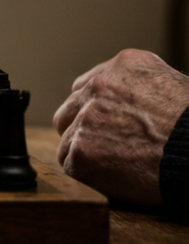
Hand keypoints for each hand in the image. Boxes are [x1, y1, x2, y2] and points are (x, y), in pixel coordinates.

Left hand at [53, 49, 188, 205]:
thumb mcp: (176, 87)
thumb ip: (141, 89)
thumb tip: (126, 103)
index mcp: (125, 65)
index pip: (89, 86)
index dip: (96, 109)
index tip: (108, 125)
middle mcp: (100, 85)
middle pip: (71, 109)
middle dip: (82, 127)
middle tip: (106, 148)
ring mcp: (87, 117)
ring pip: (68, 138)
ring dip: (85, 152)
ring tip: (115, 166)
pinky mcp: (82, 150)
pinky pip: (69, 164)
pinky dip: (86, 174)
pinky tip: (111, 178)